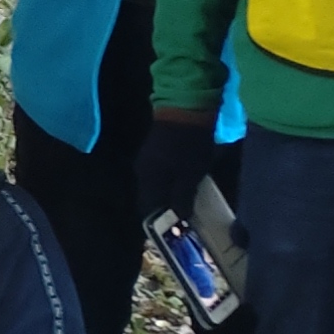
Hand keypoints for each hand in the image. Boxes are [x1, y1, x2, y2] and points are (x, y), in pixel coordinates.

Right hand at [134, 109, 219, 226]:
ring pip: (156, 184)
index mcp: (147, 180)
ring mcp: (148, 157)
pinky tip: (186, 178)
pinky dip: (172, 179)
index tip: (177, 228)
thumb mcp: (190, 174)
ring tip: (189, 197)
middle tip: (186, 214)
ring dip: (170, 192)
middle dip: (166, 208)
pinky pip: (161, 171)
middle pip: (151, 198)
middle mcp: (142, 171)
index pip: (147, 210)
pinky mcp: (156, 147)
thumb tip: (178, 217)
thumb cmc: (189, 143)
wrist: (187, 104)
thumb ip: (182, 197)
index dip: (161, 222)